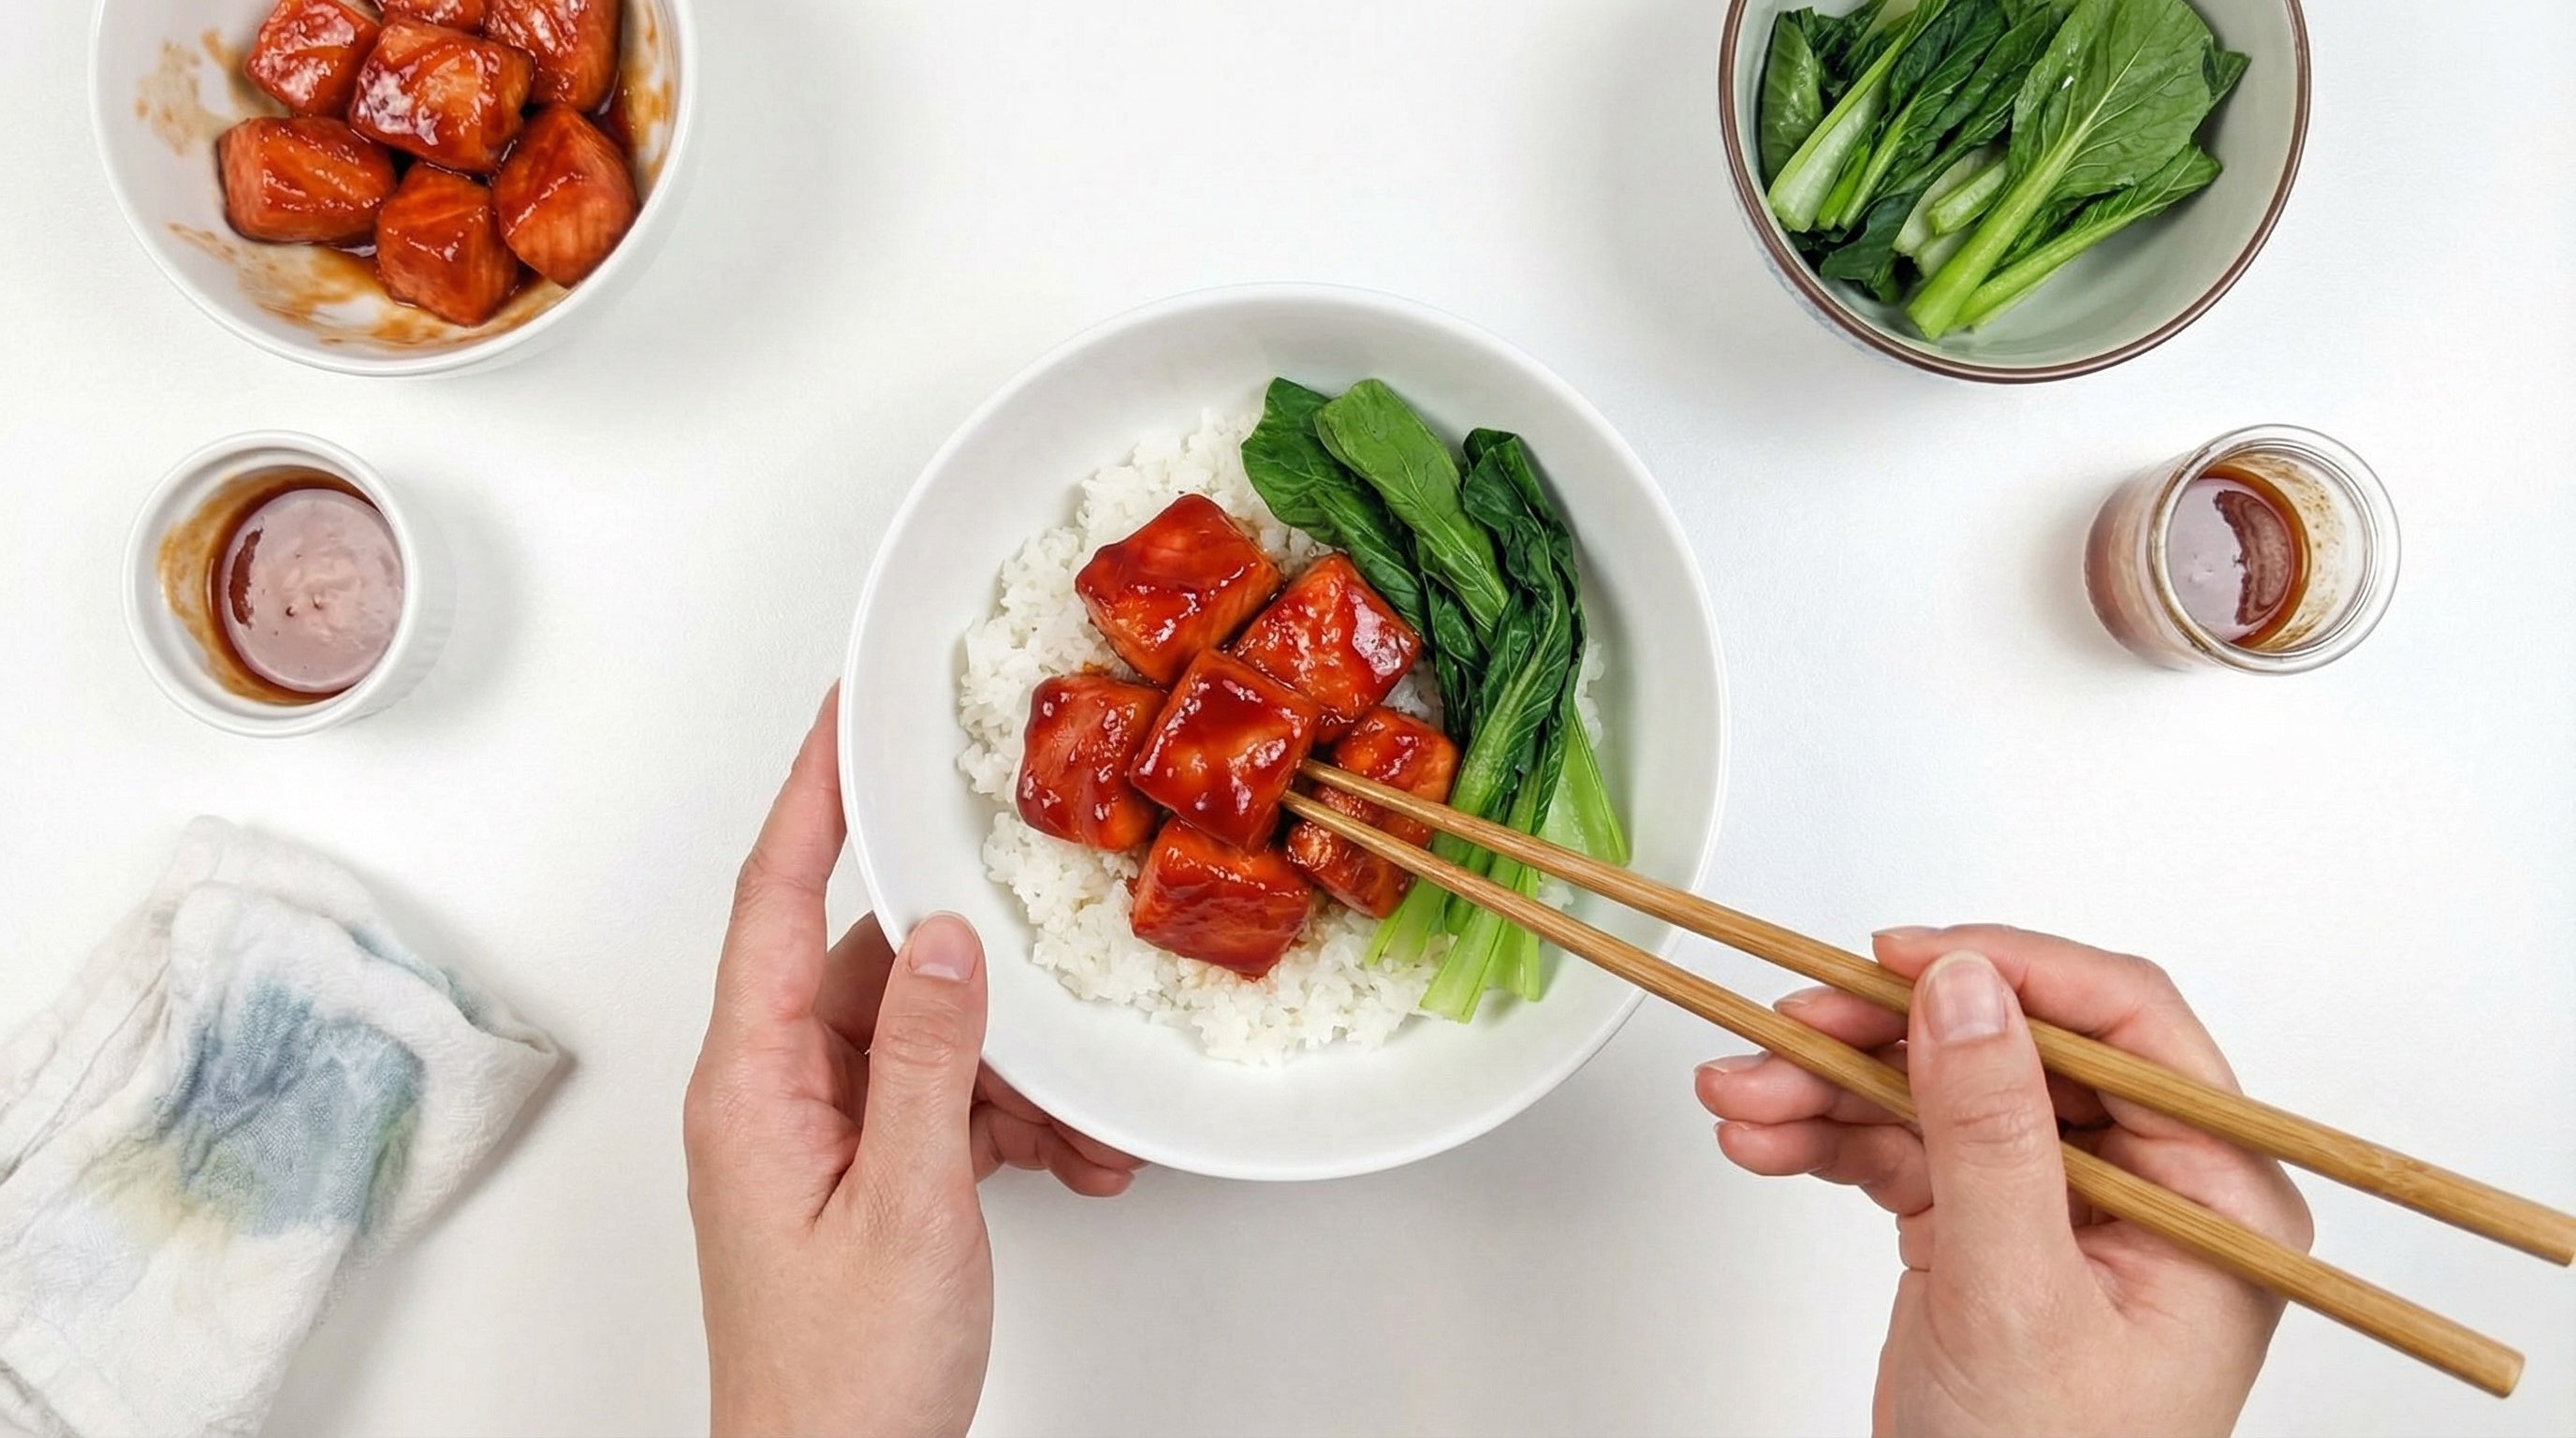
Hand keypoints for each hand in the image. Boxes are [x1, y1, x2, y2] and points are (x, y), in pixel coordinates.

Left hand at [684, 688, 1142, 1437]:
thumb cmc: (841, 1378)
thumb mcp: (908, 1203)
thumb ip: (931, 1057)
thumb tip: (946, 933)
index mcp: (753, 1082)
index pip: (776, 896)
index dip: (813, 792)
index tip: (849, 711)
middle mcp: (776, 1091)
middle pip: (879, 963)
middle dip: (982, 978)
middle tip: (1056, 963)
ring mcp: (819, 1131)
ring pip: (929, 1036)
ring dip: (1015, 1070)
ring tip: (1080, 1129)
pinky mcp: (864, 1170)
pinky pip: (942, 1100)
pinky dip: (1010, 1119)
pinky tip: (1068, 1160)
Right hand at [1696, 925, 2313, 1437]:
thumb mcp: (2018, 1298)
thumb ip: (1993, 1134)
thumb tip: (1967, 987)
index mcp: (2210, 1199)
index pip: (2125, 1028)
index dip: (2013, 972)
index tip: (1907, 955)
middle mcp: (2144, 1190)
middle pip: (2009, 1049)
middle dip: (1883, 1036)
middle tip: (1791, 1023)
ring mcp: (2058, 1209)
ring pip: (1939, 1093)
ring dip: (1830, 1085)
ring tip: (1739, 1091)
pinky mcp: (1984, 1231)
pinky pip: (1902, 1149)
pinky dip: (1826, 1137)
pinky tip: (1764, 1134)